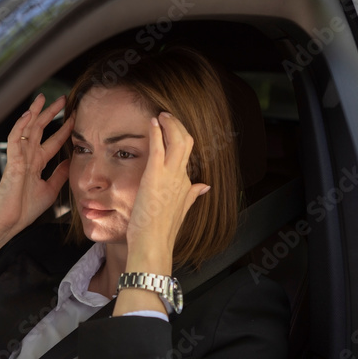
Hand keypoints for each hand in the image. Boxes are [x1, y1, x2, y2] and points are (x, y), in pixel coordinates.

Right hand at [0, 94, 73, 235]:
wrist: (11, 222)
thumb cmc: (25, 209)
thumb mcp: (51, 189)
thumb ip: (60, 174)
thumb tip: (71, 162)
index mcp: (37, 163)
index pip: (53, 141)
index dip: (64, 129)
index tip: (76, 118)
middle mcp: (28, 157)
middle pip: (40, 129)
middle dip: (51, 114)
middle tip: (63, 99)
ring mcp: (19, 158)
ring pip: (26, 129)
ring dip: (35, 113)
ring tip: (43, 98)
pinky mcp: (12, 162)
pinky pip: (15, 141)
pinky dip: (20, 127)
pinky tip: (27, 115)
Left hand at [125, 112, 209, 271]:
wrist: (153, 243)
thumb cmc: (160, 231)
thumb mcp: (181, 210)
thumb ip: (193, 195)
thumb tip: (204, 186)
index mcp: (187, 185)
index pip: (187, 155)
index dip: (180, 140)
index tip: (173, 131)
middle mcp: (181, 177)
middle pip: (187, 142)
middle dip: (178, 126)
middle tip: (168, 116)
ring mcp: (170, 175)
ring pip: (178, 140)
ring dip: (170, 124)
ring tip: (162, 114)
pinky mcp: (155, 174)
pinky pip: (159, 147)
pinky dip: (157, 132)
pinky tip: (153, 122)